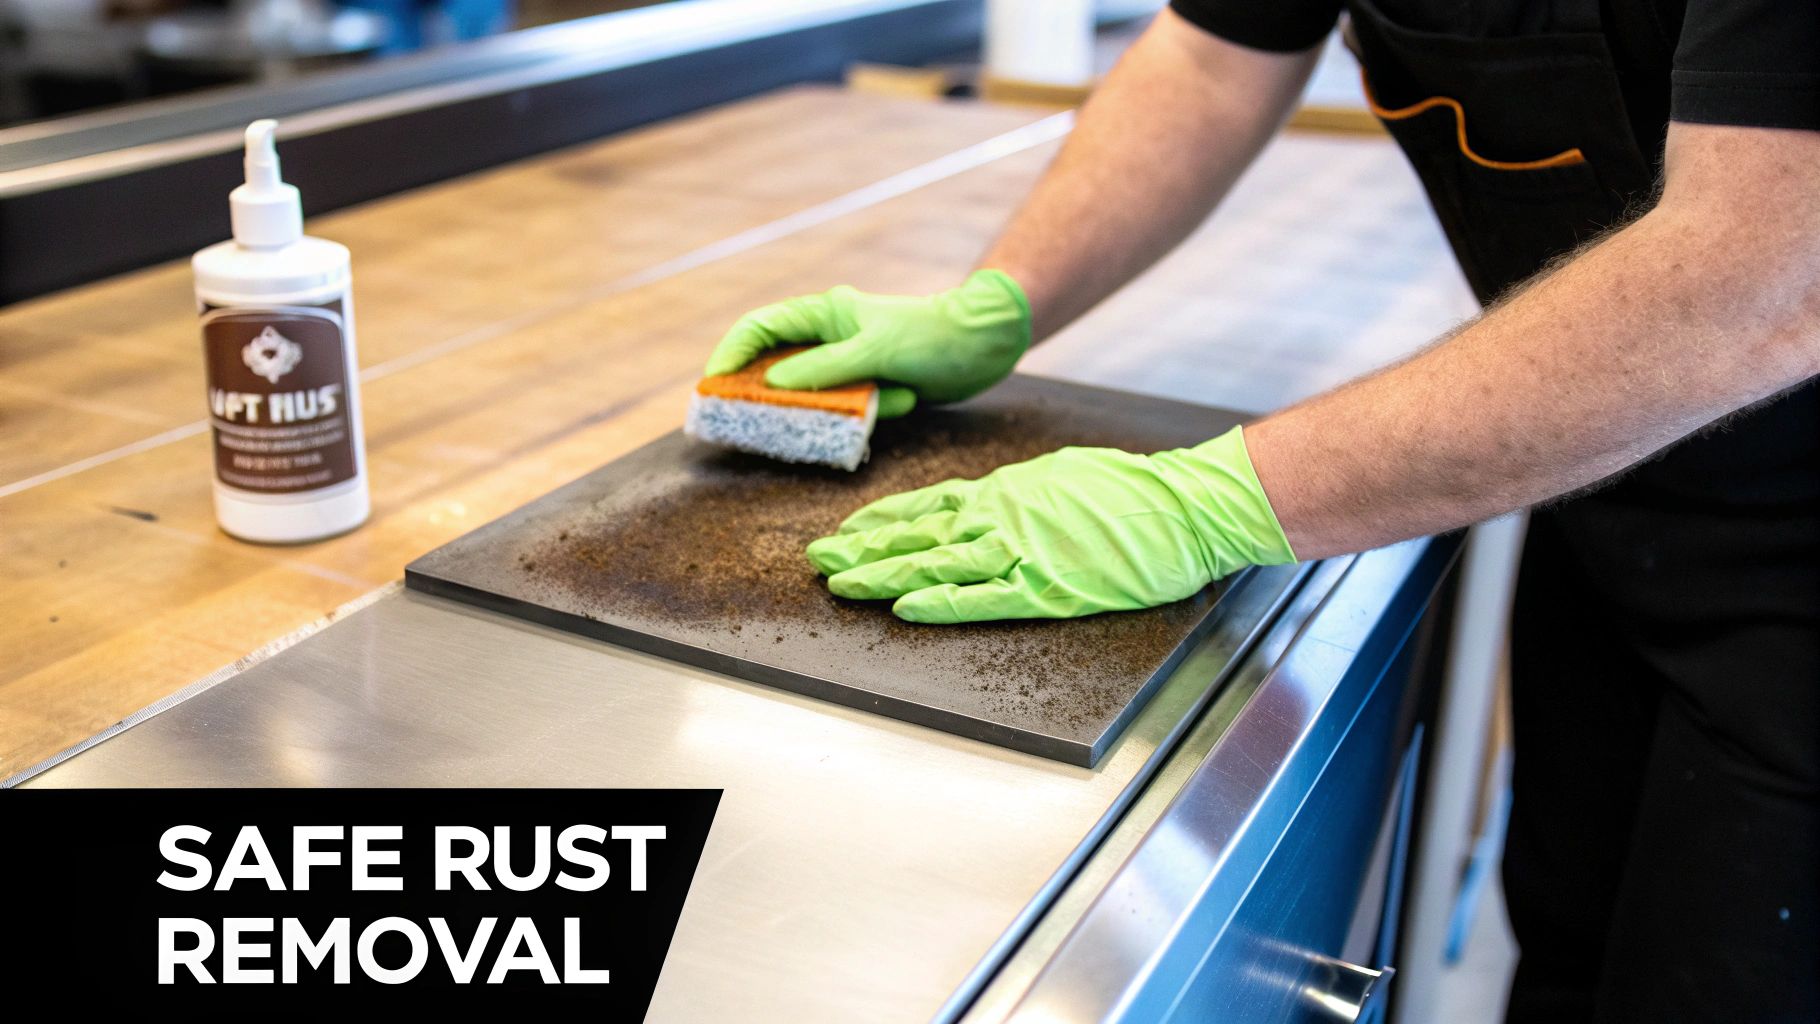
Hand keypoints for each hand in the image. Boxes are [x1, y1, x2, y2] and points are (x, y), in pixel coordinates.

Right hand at [703, 269, 1030, 418]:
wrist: (983, 342)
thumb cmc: (929, 336)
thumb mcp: (875, 351)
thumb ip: (825, 369)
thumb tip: (774, 387)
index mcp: (824, 313)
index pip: (760, 328)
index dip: (731, 354)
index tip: (712, 385)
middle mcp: (830, 336)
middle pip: (778, 365)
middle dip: (770, 395)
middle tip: (751, 425)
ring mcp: (849, 362)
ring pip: (815, 393)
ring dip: (831, 410)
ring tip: (843, 419)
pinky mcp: (871, 385)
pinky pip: (852, 408)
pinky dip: (870, 414)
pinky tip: (902, 401)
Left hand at [804, 427, 1296, 622]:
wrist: (1185, 506)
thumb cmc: (1134, 489)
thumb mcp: (1062, 474)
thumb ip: (1021, 492)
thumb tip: (994, 500)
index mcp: (1006, 490)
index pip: (929, 505)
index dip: (882, 521)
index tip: (847, 531)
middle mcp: (1002, 516)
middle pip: (918, 534)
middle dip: (863, 549)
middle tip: (818, 560)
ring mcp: (1022, 551)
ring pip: (937, 563)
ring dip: (884, 575)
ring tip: (841, 584)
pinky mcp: (1048, 586)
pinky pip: (982, 598)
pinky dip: (940, 603)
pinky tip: (904, 609)